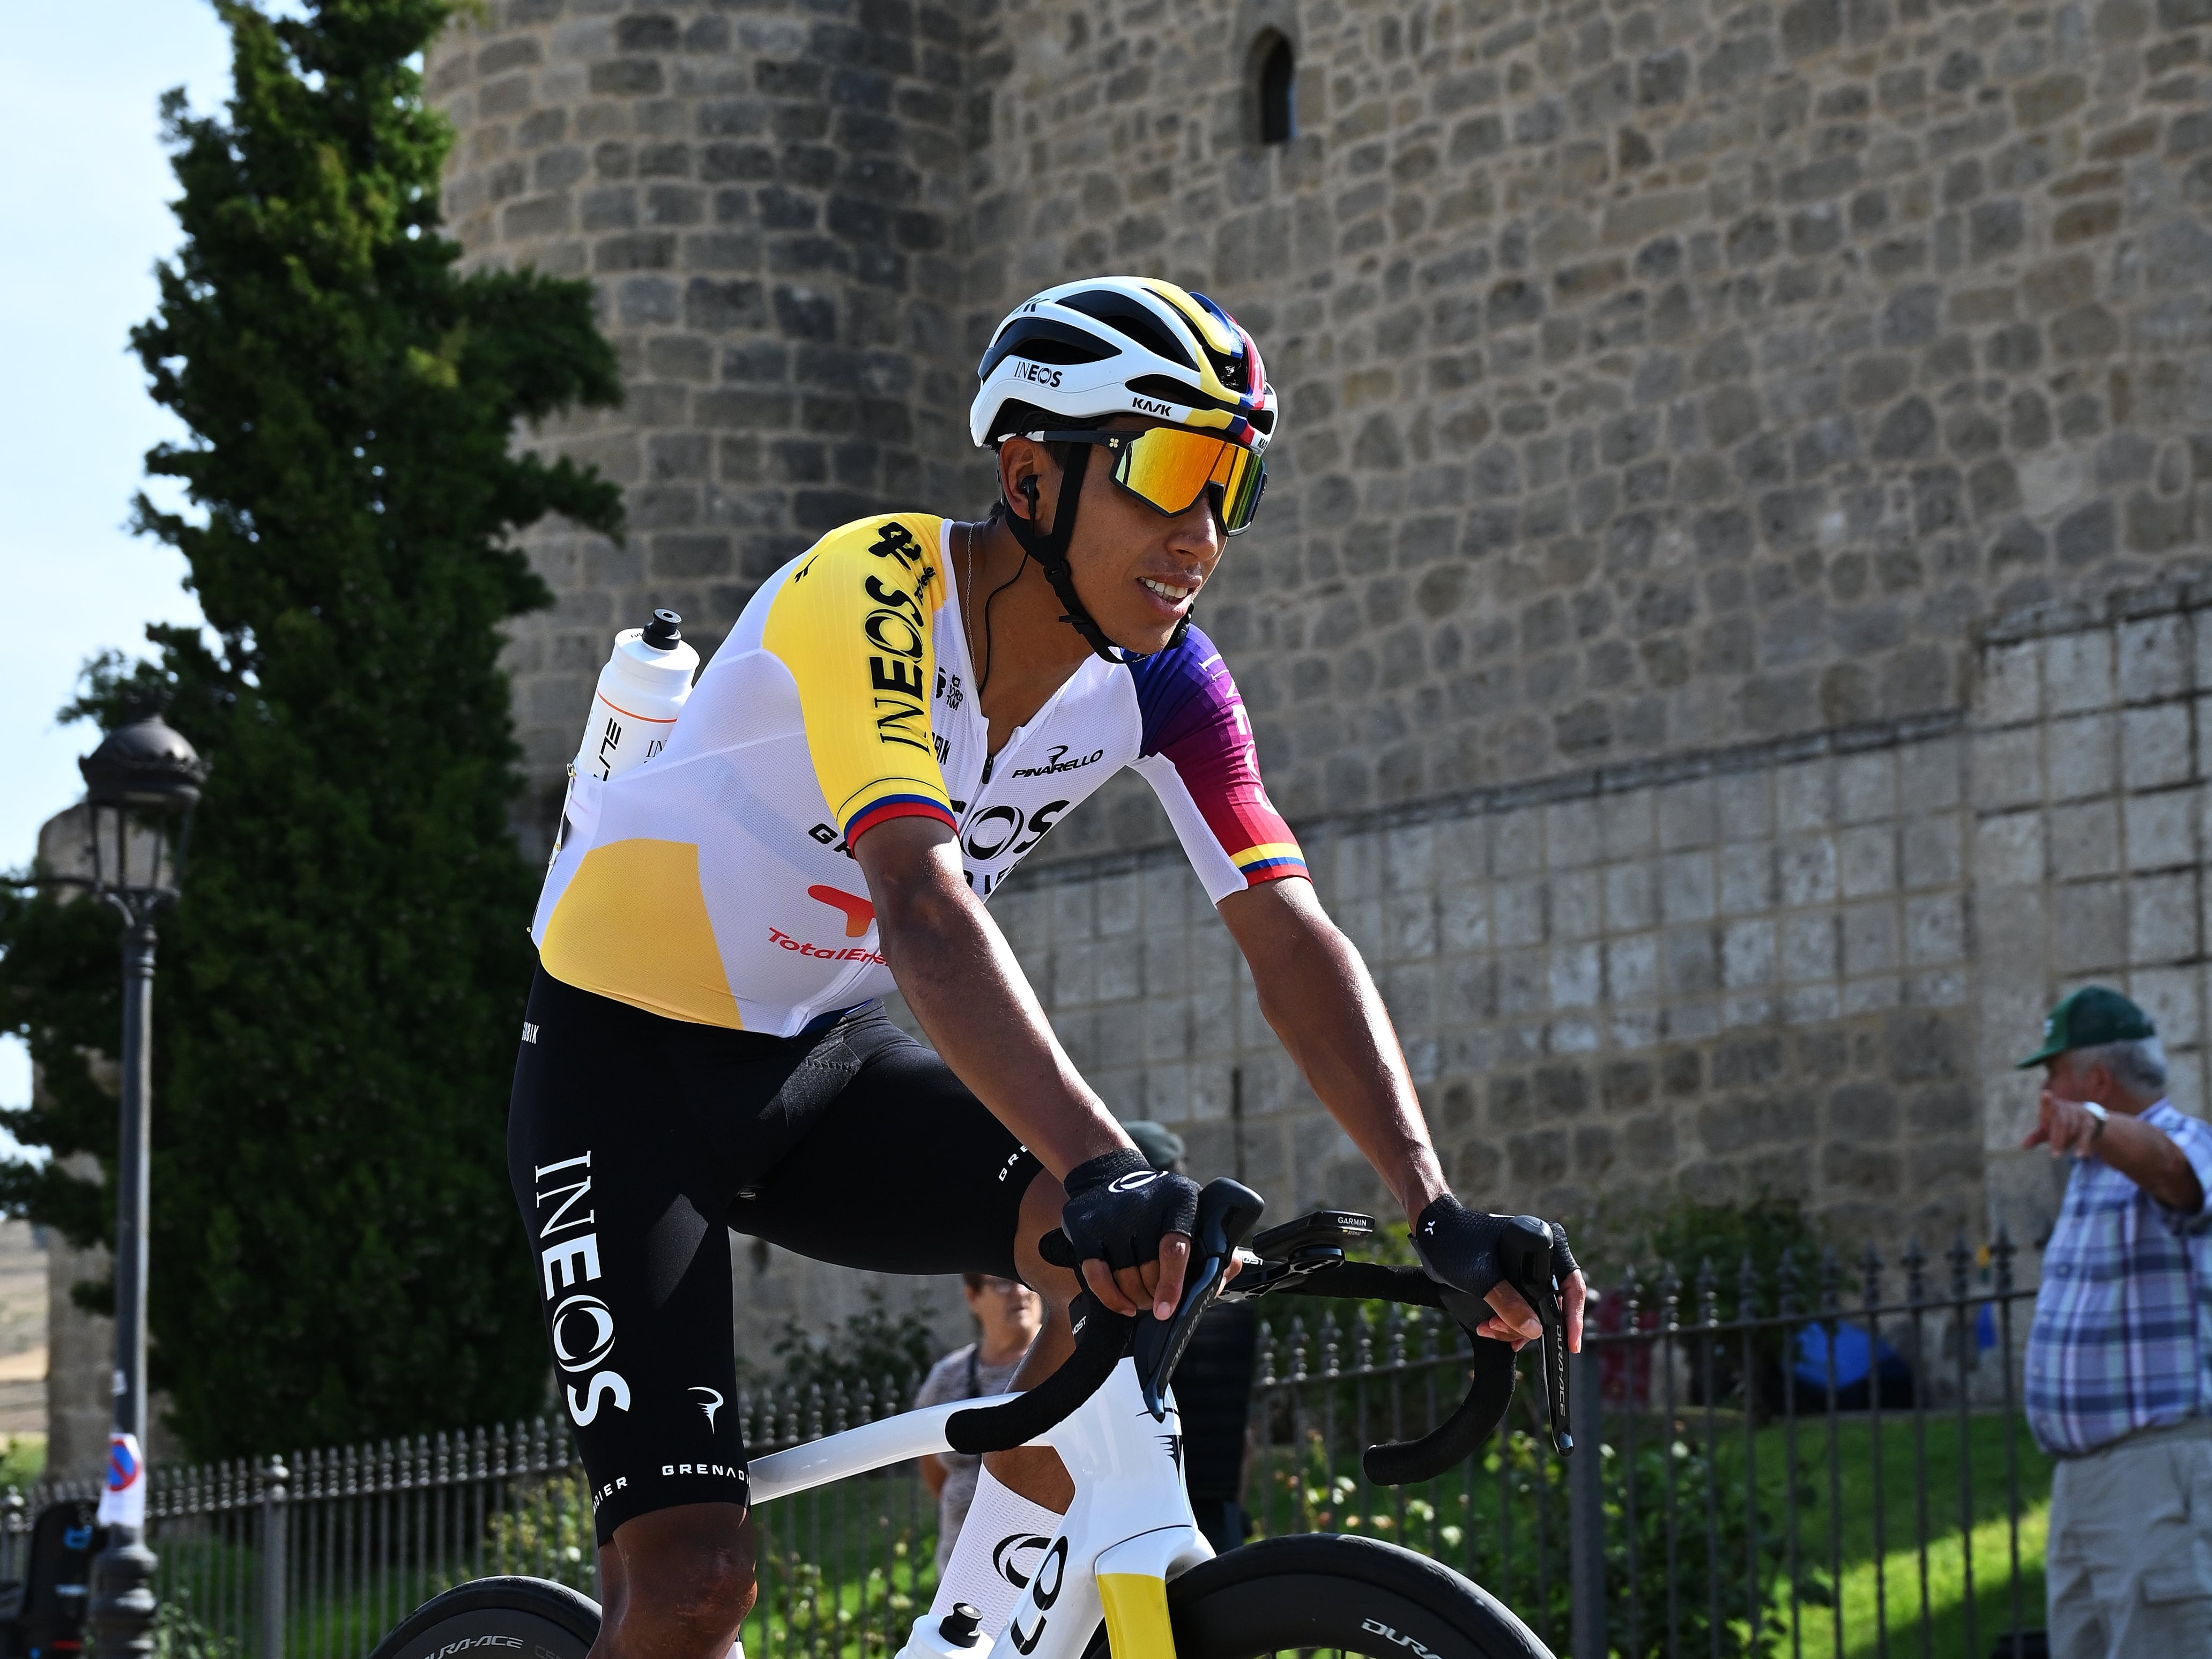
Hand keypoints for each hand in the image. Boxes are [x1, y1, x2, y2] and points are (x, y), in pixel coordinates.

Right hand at [1059, 1150, 1200, 1321]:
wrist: (1108, 1173)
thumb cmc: (1160, 1204)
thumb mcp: (1190, 1208)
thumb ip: (1213, 1241)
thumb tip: (1229, 1268)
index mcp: (1178, 1198)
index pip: (1175, 1248)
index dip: (1173, 1284)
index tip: (1167, 1310)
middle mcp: (1142, 1204)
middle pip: (1149, 1269)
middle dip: (1156, 1294)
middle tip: (1161, 1301)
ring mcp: (1111, 1216)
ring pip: (1125, 1277)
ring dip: (1137, 1298)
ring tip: (1145, 1300)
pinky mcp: (1085, 1228)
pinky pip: (1096, 1276)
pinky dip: (1111, 1298)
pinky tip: (1124, 1306)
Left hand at [1412, 1195, 1582, 1349]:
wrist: (1431, 1230)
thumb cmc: (1455, 1242)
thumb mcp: (1480, 1276)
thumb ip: (1508, 1303)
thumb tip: (1535, 1330)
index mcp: (1541, 1243)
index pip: (1570, 1283)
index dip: (1573, 1315)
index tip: (1572, 1343)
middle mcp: (1538, 1254)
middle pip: (1551, 1302)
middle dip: (1529, 1325)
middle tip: (1510, 1338)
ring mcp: (1524, 1268)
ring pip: (1533, 1309)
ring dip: (1513, 1326)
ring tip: (1489, 1329)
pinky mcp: (1510, 1278)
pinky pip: (1518, 1306)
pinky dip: (1506, 1320)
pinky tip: (1490, 1327)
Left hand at [2024, 1089, 2105, 1160]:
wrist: (2084, 1121)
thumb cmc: (2058, 1125)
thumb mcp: (2046, 1130)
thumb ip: (2035, 1136)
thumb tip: (2023, 1145)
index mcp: (2052, 1107)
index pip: (2049, 1104)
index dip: (2047, 1101)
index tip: (2046, 1094)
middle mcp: (2066, 1108)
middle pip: (2061, 1123)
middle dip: (2057, 1140)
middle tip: (2055, 1156)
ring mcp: (2079, 1114)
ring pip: (2072, 1130)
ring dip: (2066, 1143)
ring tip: (2058, 1153)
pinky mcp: (2089, 1123)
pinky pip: (2085, 1135)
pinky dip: (2082, 1146)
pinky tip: (2080, 1155)